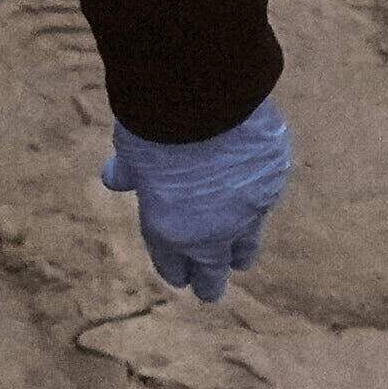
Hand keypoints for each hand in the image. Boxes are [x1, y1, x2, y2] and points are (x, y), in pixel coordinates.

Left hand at [105, 91, 296, 305]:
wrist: (203, 97)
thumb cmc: (153, 124)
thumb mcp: (131, 150)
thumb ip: (130, 171)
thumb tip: (114, 179)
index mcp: (169, 231)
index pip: (174, 267)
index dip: (175, 271)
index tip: (179, 276)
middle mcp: (213, 232)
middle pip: (214, 272)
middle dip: (210, 281)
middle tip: (209, 291)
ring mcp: (248, 210)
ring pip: (247, 244)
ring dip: (240, 252)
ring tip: (240, 259)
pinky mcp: (273, 183)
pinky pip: (264, 199)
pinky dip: (256, 198)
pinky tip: (252, 195)